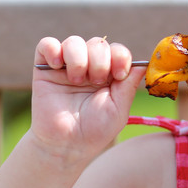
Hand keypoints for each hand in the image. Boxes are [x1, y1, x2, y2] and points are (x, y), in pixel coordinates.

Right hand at [29, 35, 144, 163]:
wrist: (65, 145)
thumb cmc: (94, 130)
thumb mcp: (119, 109)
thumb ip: (129, 85)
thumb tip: (144, 63)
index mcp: (109, 74)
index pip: (117, 50)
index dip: (121, 57)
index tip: (118, 75)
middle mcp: (89, 67)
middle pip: (98, 43)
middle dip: (100, 60)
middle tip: (96, 82)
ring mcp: (67, 67)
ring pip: (74, 42)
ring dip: (79, 58)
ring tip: (77, 80)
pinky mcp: (44, 69)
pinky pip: (47, 44)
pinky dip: (53, 49)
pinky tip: (57, 67)